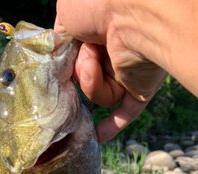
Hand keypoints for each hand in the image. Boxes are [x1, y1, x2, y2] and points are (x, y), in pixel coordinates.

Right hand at [54, 0, 166, 142]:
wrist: (132, 10)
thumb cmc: (97, 3)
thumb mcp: (66, 13)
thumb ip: (60, 37)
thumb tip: (58, 55)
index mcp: (98, 32)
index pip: (76, 56)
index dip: (65, 63)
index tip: (56, 66)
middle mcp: (113, 52)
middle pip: (85, 77)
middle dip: (77, 71)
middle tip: (78, 60)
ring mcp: (128, 72)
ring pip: (99, 94)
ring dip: (89, 82)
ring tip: (93, 62)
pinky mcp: (141, 89)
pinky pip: (126, 112)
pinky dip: (112, 125)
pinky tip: (97, 137)